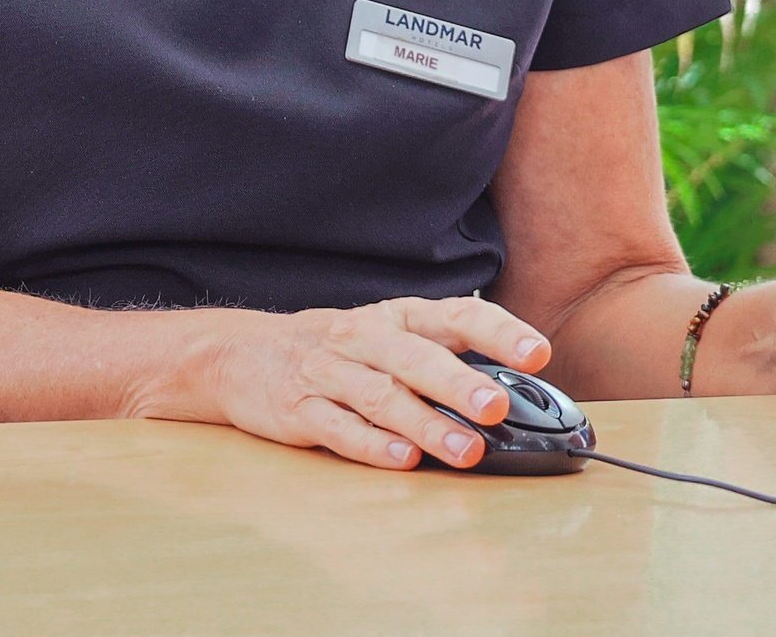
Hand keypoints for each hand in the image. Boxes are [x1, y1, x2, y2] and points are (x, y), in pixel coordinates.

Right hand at [159, 296, 555, 471]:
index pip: (454, 315)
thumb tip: (507, 396)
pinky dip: (372, 445)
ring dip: (426, 425)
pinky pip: (339, 428)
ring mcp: (329, 374)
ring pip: (382, 397)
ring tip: (465, 450)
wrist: (238, 353)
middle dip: (459, 384)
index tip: (537, 354)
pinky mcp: (299, 409)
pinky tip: (402, 460)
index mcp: (396, 318)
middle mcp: (364, 339)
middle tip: (496, 409)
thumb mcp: (385, 338)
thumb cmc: (333, 350)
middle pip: (416, 359)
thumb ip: (440, 360)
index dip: (498, 332)